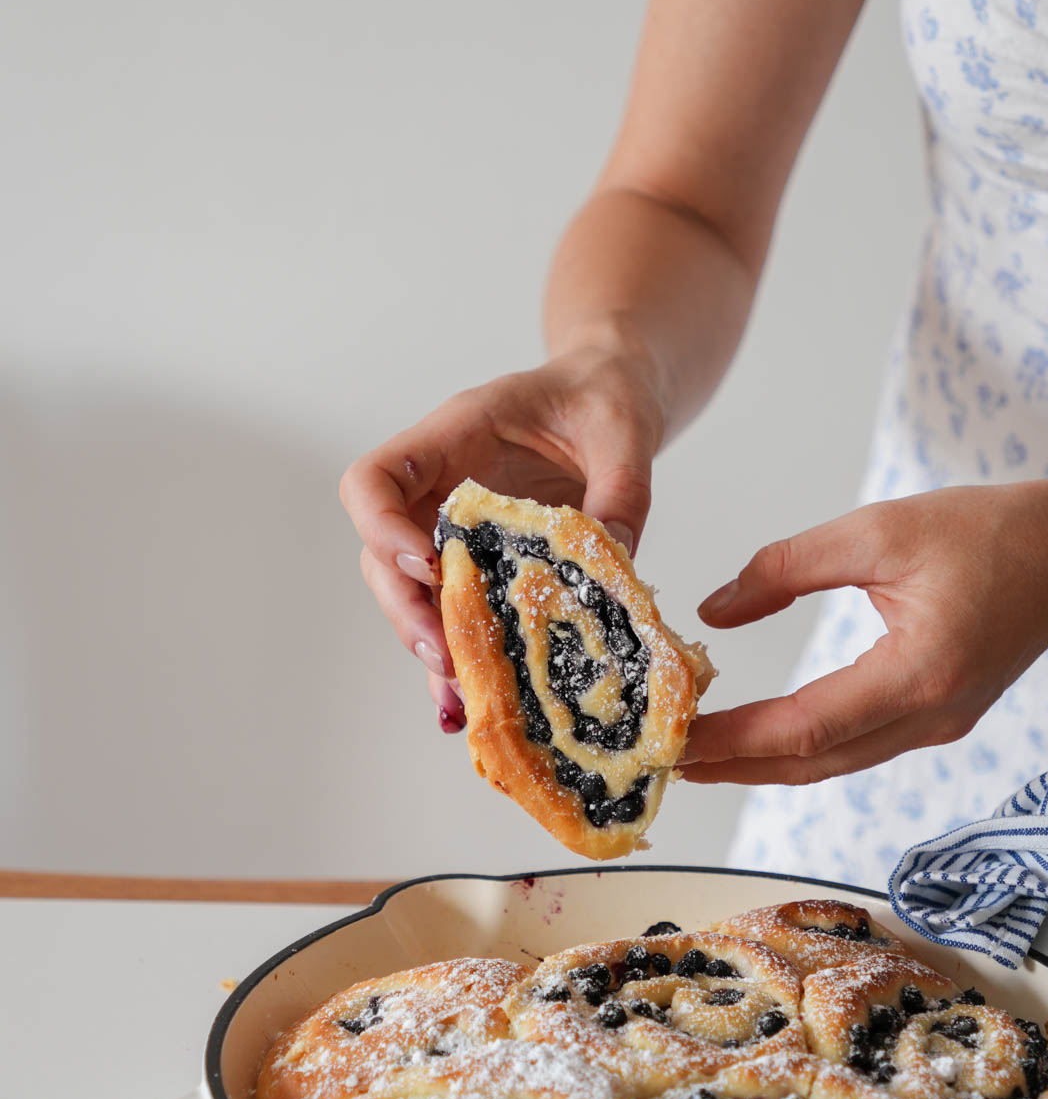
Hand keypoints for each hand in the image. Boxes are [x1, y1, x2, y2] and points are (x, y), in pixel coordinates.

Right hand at [339, 347, 663, 728]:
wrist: (612, 398)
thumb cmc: (604, 396)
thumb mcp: (623, 430)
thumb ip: (622, 489)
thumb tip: (614, 562)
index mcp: (455, 436)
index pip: (374, 479)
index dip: (382, 528)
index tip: (426, 566)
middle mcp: (438, 487)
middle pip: (380, 553)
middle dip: (406, 608)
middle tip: (445, 654)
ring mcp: (454, 528)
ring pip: (410, 593)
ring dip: (428, 642)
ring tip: (461, 691)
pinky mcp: (483, 561)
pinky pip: (454, 611)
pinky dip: (459, 654)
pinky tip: (467, 703)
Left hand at [679, 482, 1047, 786]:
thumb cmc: (986, 530)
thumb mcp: (878, 530)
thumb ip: (787, 568)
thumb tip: (714, 611)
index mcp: (919, 672)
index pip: (806, 727)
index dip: (735, 741)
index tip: (675, 741)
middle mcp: (931, 716)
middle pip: (814, 762)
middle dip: (736, 766)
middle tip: (664, 761)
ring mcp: (939, 725)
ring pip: (835, 762)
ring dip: (763, 763)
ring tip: (697, 753)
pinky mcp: (938, 717)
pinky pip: (857, 745)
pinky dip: (802, 745)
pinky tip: (760, 733)